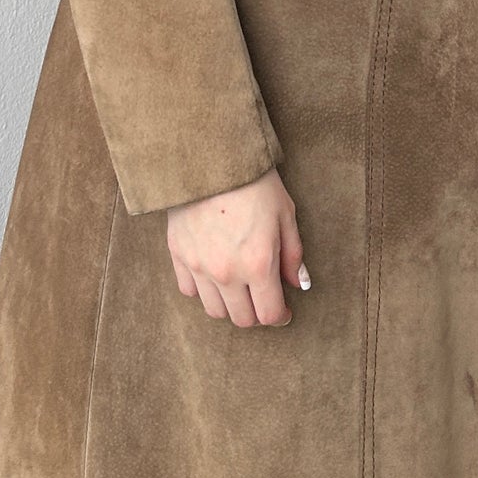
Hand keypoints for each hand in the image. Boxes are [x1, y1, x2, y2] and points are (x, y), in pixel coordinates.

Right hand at [167, 166, 306, 326]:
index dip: (280, 316)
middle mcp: (226, 273)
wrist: (210, 157)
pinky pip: (189, 290)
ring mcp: (198, 267)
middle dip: (257, 312)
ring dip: (230, 305)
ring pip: (214, 310)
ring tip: (238, 288)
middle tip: (262, 297)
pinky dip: (203, 289)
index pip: (269, 315)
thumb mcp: (285, 215)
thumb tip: (299, 283)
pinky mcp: (178, 255)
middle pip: (242, 319)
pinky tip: (213, 273)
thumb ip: (293, 255)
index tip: (283, 311)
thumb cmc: (254, 183)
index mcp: (258, 265)